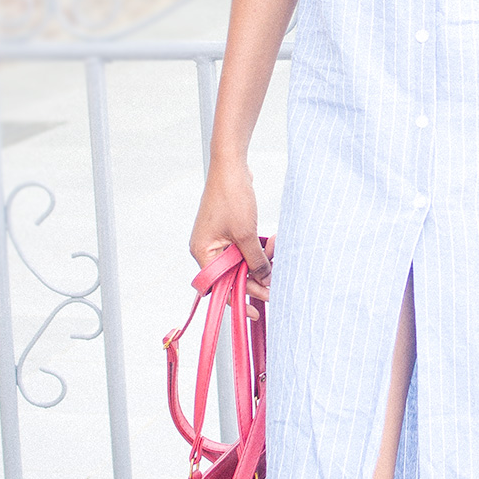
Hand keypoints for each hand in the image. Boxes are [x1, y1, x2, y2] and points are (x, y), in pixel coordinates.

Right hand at [190, 158, 272, 313]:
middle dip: (254, 280)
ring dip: (259, 262)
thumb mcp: (246, 234)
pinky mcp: (229, 231)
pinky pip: (244, 249)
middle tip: (276, 288)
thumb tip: (265, 282)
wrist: (232, 166)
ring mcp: (217, 240)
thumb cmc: (232, 197)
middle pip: (231, 276)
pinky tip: (271, 242)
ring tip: (276, 253)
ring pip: (241, 262)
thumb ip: (255, 261)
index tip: (257, 312)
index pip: (220, 286)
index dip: (239, 300)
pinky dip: (258, 250)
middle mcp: (207, 249)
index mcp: (202, 252)